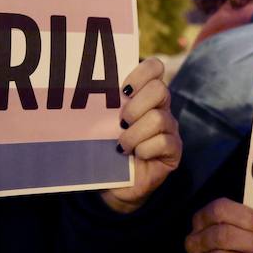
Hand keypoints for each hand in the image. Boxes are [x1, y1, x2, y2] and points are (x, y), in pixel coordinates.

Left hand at [100, 58, 181, 213]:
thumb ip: (100, 107)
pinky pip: (164, 142)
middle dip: (135, 107)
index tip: (122, 90)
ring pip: (158, 118)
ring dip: (134, 134)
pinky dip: (145, 149)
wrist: (113, 184)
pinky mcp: (174, 150)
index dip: (141, 73)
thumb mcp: (100, 125)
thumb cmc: (104, 150)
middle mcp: (161, 108)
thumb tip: (78, 93)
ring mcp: (169, 129)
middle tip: (121, 122)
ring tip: (122, 146)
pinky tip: (135, 156)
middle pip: (160, 90)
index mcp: (144, 95)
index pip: (154, 68)